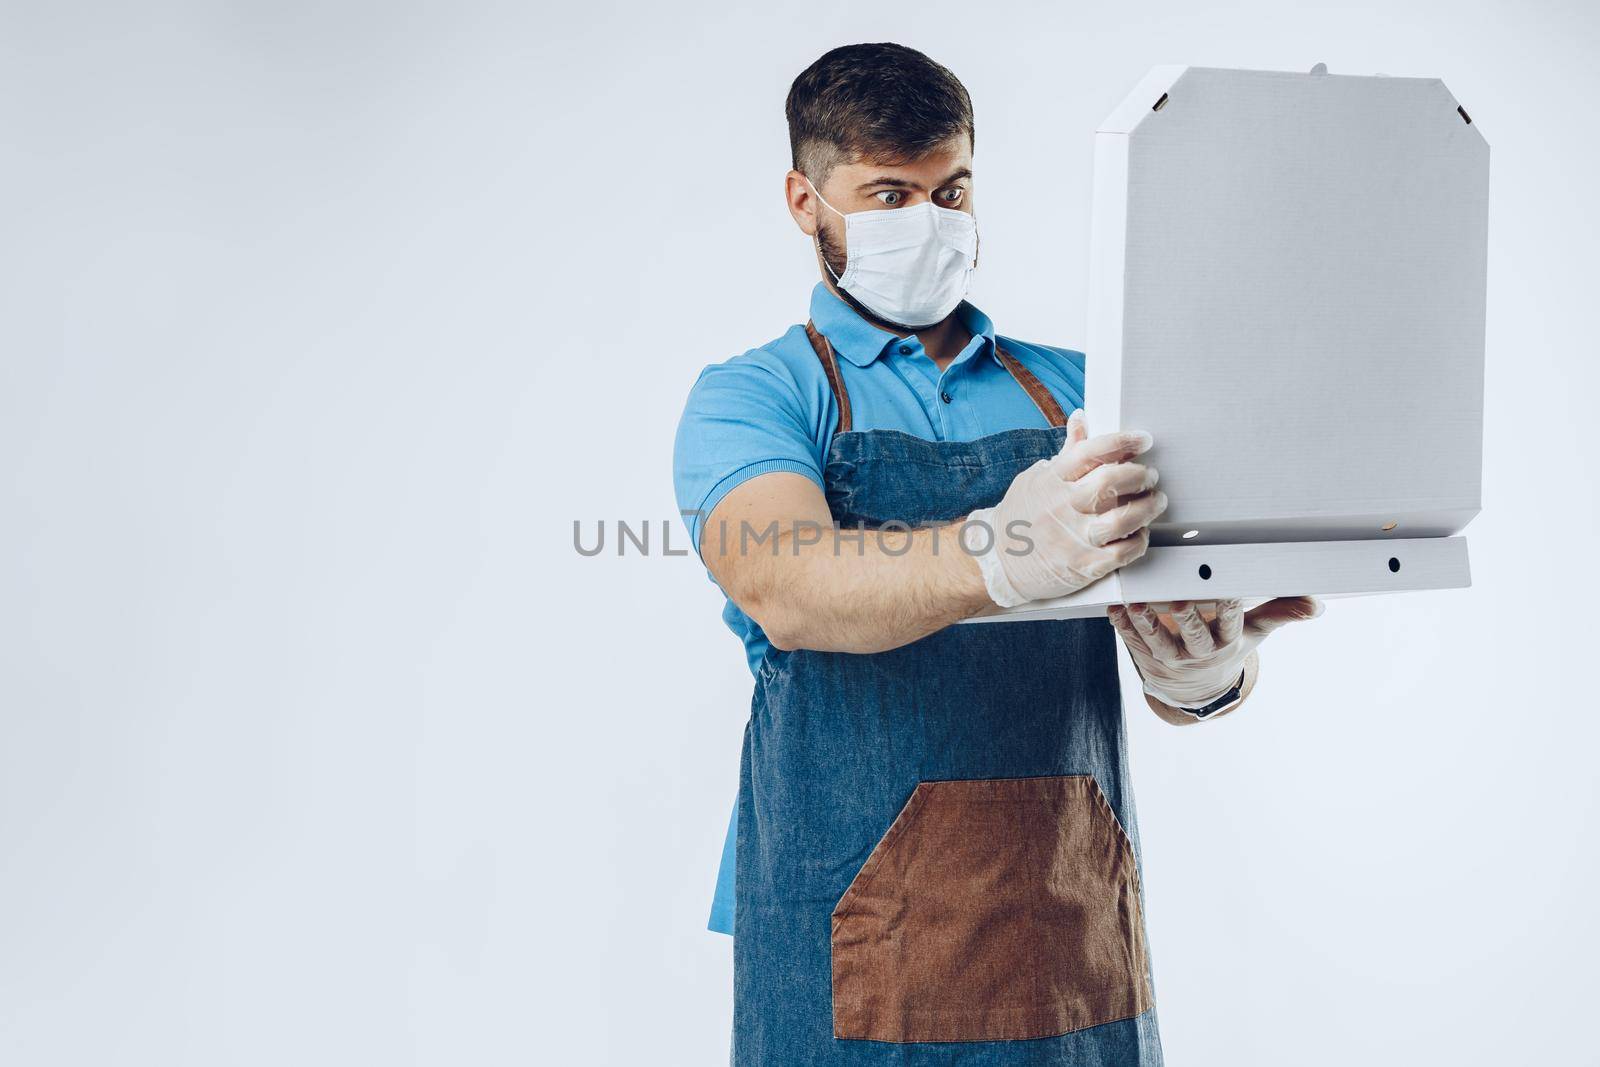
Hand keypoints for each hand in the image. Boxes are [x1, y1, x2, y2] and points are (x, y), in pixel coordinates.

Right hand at [964, 409, 1165, 606]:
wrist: (996, 561)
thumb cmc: (1019, 516)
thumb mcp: (1036, 479)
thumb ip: (1066, 453)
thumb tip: (1081, 418)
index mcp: (1053, 480)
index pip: (1091, 452)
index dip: (1122, 442)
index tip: (1143, 439)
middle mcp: (1064, 506)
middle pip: (1111, 482)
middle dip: (1140, 474)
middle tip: (1150, 475)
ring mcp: (1074, 537)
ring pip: (1123, 519)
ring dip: (1148, 508)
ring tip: (1155, 501)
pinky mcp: (1084, 565)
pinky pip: (1122, 552)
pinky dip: (1139, 541)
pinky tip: (1140, 533)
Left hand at [1108, 597, 1322, 709]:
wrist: (1195, 685)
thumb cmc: (1226, 644)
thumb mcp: (1253, 632)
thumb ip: (1279, 613)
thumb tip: (1317, 606)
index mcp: (1227, 641)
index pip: (1230, 623)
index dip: (1228, 608)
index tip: (1225, 590)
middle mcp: (1199, 651)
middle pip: (1193, 635)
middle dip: (1186, 619)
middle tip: (1178, 602)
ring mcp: (1170, 655)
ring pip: (1157, 640)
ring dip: (1145, 622)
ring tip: (1136, 604)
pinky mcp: (1146, 654)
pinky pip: (1133, 641)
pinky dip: (1123, 626)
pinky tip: (1115, 608)